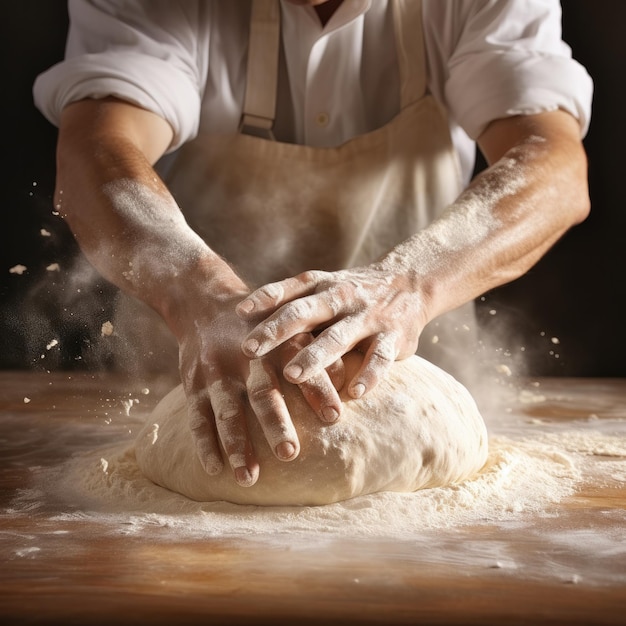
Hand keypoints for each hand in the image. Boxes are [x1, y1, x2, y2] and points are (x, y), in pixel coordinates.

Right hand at [177, 291, 343, 487]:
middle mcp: (245, 358)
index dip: (317, 390)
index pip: (300, 367)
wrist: (204, 304)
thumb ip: (316, 353)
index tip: (335, 417)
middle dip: (275, 424)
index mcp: (275, 343)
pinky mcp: (193, 385)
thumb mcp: (287, 328)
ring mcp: (216, 373)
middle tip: (290, 454)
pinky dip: (204, 444)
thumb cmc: (262, 327)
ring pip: (226, 412)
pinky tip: (214, 469)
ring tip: (249, 479)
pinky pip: (197, 418)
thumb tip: (350, 379)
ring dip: (236, 445)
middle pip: (262, 392)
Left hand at [236, 265, 426, 398]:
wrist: (411, 283)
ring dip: (315, 355)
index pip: (289, 290)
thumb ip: (293, 303)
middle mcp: (342, 297)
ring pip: (338, 336)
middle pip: (304, 312)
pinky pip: (380, 358)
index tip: (238, 312)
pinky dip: (369, 375)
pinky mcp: (393, 337)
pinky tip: (355, 394)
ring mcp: (368, 316)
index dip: (264, 299)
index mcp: (321, 285)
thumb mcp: (324, 289)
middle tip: (248, 350)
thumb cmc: (352, 293)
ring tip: (292, 375)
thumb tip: (242, 322)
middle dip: (276, 331)